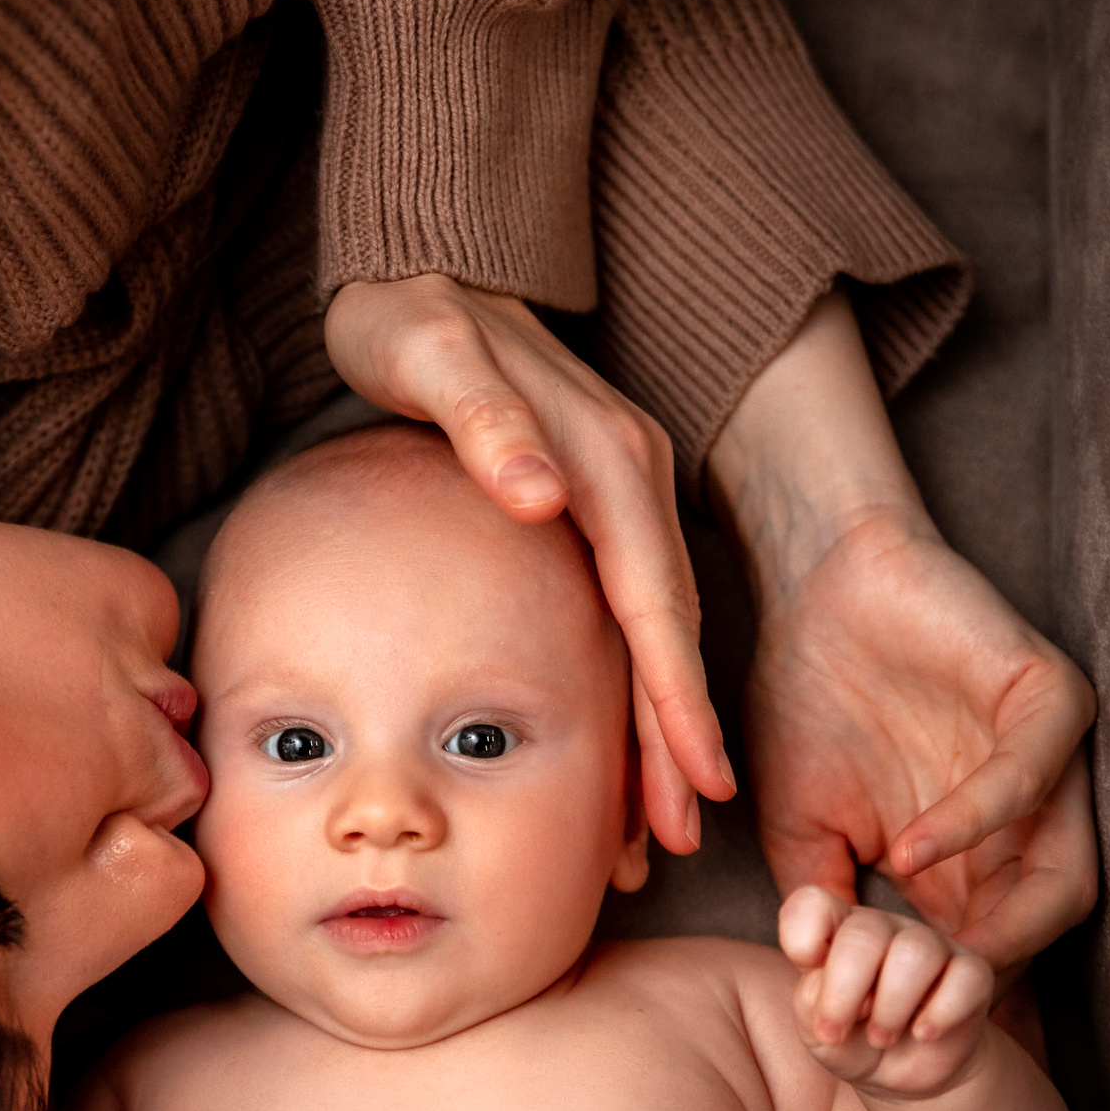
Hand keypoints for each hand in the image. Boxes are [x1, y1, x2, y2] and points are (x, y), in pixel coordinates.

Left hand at [325, 274, 736, 852]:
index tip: (695, 780)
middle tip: (676, 842)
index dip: (675, 696)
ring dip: (655, 730)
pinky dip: (623, 682)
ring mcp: (614, 491)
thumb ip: (486, 420)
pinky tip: (610, 747)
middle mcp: (628, 479)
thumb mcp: (433, 352)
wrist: (424, 268)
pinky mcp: (587, 502)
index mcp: (604, 459)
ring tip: (650, 829)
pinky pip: (619, 610)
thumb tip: (540, 494)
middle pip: (664, 631)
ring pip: (649, 630)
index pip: (651, 598)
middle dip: (676, 742)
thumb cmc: (413, 319)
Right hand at [748, 510, 1095, 978]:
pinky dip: (972, 825)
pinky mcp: (1049, 700)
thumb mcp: (801, 832)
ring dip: (998, 927)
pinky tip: (906, 847)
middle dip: (983, 982)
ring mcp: (1044, 763)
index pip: (989, 953)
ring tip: (924, 953)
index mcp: (969, 857)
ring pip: (1064, 875)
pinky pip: (1032, 780)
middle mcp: (1021, 820)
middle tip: (919, 1013)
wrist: (810, 584)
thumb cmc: (802, 696)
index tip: (885, 1038)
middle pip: (1042, 929)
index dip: (943, 1003)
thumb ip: (827, 910)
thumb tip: (834, 996)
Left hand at [780, 886, 993, 1098]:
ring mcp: (930, 947)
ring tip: (881, 1038)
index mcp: (836, 932)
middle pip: (864, 932)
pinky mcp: (972, 974)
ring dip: (891, 1006)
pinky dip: (940, 1012)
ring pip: (915, 952)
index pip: (811, 904)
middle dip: (846, 990)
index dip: (802, 936)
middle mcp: (883, 930)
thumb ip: (814, 1002)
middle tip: (840, 1032)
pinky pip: (966, 977)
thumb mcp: (820, 1032)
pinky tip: (924, 1034)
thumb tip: (841, 985)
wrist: (903, 1076)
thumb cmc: (853, 1042)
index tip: (805, 974)